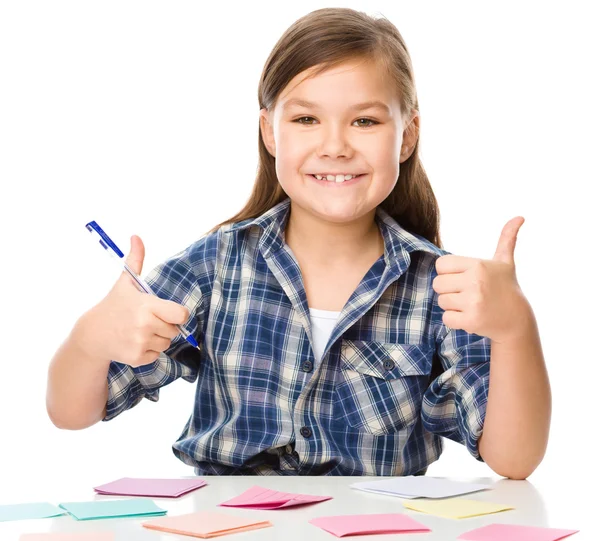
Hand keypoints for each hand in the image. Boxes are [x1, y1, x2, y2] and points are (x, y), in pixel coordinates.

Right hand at [76, 235, 189, 366]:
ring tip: (140, 330)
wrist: (92, 334)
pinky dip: (150, 350)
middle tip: (148, 320)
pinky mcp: (137, 358)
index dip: (178, 313)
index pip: (182, 314)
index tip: (167, 311)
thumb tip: (136, 236)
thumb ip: (135, 260)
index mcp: (147, 305)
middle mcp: (145, 325)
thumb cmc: (114, 305)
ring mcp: (141, 343)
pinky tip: (135, 342)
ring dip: (159, 338)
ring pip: (167, 343)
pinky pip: (157, 354)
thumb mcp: (125, 282)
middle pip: (175, 330)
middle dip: (166, 325)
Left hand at [432, 217, 532, 342]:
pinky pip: (446, 318)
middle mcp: (475, 282)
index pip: (441, 265)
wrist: (517, 320)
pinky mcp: (471, 321)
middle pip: (437, 284)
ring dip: (452, 306)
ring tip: (469, 305)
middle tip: (465, 294)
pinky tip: (469, 317)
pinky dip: (454, 320)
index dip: (448, 273)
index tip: (462, 278)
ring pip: (441, 301)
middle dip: (448, 290)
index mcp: (478, 265)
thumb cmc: (506, 287)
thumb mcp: (505, 262)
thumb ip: (507, 238)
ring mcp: (473, 302)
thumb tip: (519, 217)